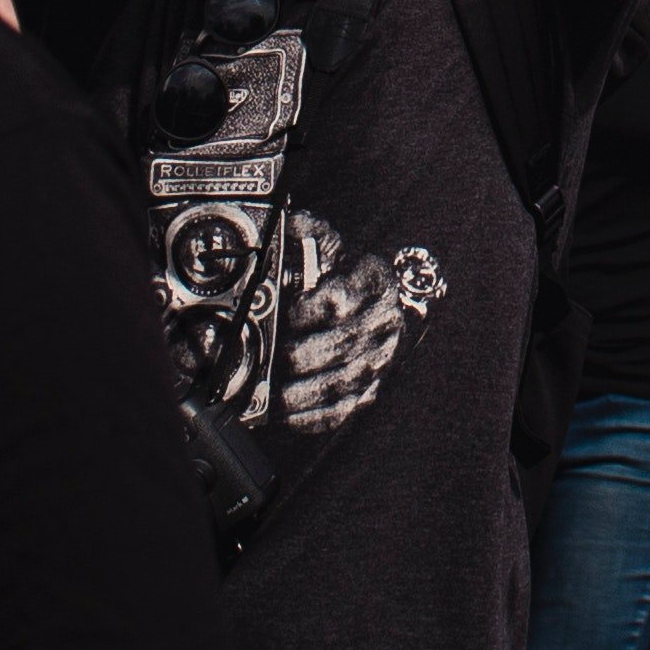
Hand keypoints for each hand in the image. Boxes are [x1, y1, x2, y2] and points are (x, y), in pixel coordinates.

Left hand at [267, 220, 442, 427]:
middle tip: (264, 358)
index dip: (306, 312)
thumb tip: (283, 232)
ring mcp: (380, 360)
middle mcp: (384, 322)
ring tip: (264, 392)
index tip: (278, 315)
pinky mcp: (370, 390)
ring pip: (340, 383)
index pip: (341, 299)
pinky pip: (341, 411)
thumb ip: (305, 236)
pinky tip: (281, 413)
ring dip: (298, 391)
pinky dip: (309, 416)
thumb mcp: (323, 243)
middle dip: (297, 355)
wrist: (371, 299)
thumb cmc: (335, 271)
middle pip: (340, 345)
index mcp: (375, 280)